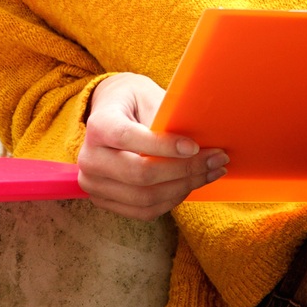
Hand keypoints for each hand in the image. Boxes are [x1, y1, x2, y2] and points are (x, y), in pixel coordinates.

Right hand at [77, 72, 227, 220]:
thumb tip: (199, 140)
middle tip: (216, 159)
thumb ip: (167, 116)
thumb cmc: (134, 102)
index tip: (195, 147)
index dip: (164, 146)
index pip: (128, 138)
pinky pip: (144, 211)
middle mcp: (90, 158)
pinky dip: (172, 200)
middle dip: (184, 170)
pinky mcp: (105, 200)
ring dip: (184, 187)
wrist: (110, 115)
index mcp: (98, 125)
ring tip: (211, 172)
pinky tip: (191, 185)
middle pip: (139, 174)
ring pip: (145, 198)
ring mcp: (94, 184)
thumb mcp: (149, 95)